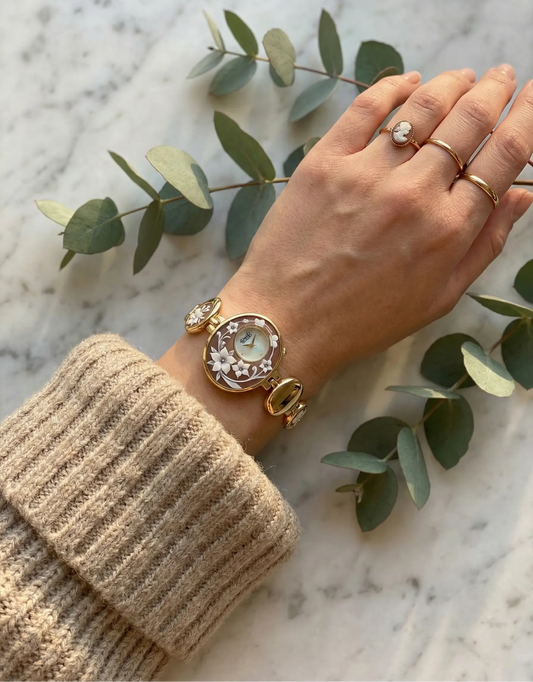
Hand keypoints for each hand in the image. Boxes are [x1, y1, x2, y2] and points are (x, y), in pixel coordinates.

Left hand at [221, 65, 532, 395]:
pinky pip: (365, 108)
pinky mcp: (324, 162)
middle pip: (468, 121)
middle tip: (502, 76)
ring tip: (464, 76)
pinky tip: (407, 81)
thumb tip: (521, 195)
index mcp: (449, 228)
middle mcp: (414, 192)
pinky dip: (392, 86)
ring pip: (422, 106)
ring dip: (451, 83)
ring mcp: (367, 173)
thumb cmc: (365, 321)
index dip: (527, 117)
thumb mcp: (439, 298)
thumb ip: (484, 245)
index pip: (504, 155)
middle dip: (494, 90)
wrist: (287, 323)